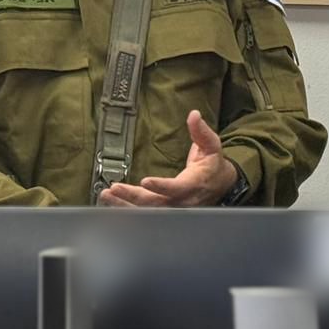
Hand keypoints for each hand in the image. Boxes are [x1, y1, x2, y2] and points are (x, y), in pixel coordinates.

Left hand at [100, 111, 236, 207]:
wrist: (220, 186)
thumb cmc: (213, 166)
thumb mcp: (211, 146)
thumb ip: (201, 132)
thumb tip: (194, 115)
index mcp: (193, 185)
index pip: (176, 188)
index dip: (161, 186)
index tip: (146, 181)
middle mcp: (182, 201)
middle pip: (156, 204)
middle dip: (133, 197)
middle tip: (115, 188)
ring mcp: (173, 209)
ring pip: (147, 212)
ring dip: (124, 205)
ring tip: (107, 195)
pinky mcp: (165, 212)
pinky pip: (144, 214)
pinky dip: (127, 210)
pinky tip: (112, 203)